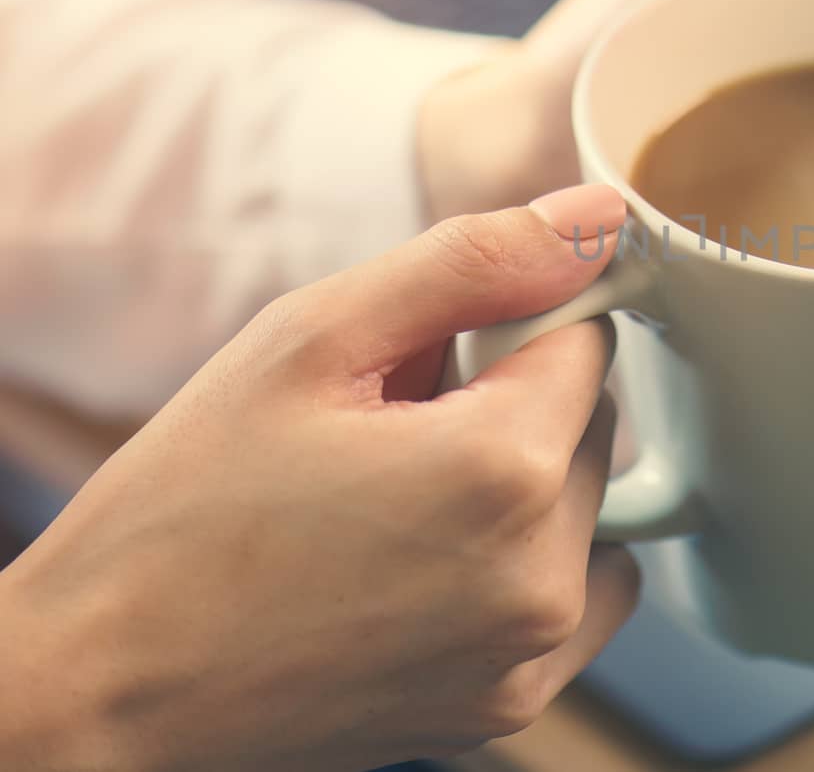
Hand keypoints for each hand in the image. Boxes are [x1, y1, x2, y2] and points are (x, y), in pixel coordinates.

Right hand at [0, 186, 633, 771]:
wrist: (107, 684)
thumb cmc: (184, 511)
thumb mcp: (310, 340)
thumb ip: (473, 263)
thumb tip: (597, 216)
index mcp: (499, 469)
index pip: (586, 341)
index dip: (509, 329)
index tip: (434, 354)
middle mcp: (539, 575)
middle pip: (592, 426)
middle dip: (510, 404)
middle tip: (391, 431)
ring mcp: (530, 655)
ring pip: (589, 507)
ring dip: (525, 483)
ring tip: (400, 502)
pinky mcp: (514, 705)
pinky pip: (585, 594)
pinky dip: (534, 561)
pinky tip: (436, 561)